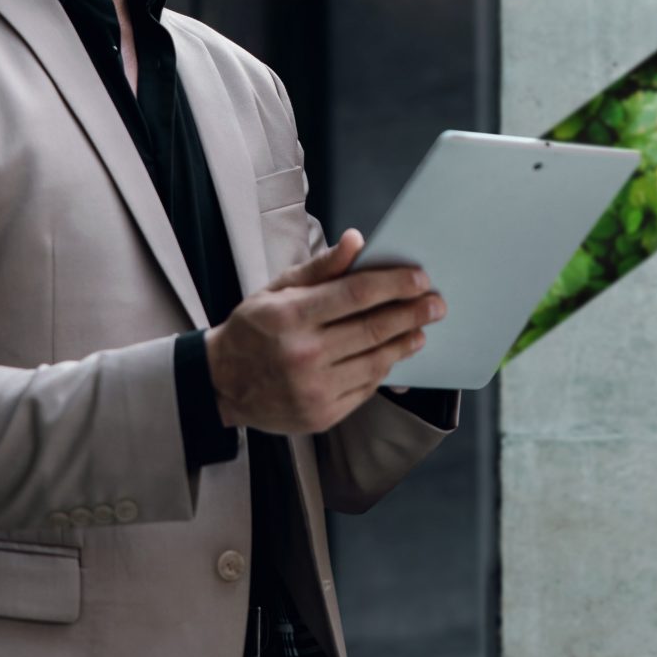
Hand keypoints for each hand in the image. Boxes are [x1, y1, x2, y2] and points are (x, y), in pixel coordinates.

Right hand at [204, 227, 446, 434]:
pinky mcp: (321, 416)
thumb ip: (321, 267)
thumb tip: (357, 241)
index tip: (420, 278)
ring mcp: (313, 390)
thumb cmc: (253, 329)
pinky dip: (384, 369)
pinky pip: (366, 389)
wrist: (220, 384)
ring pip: (376, 361)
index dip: (395, 284)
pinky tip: (393, 355)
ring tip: (420, 329)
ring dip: (406, 342)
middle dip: (413, 313)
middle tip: (436, 304)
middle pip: (374, 329)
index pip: (357, 294)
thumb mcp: (276, 289)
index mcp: (290, 317)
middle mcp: (303, 355)